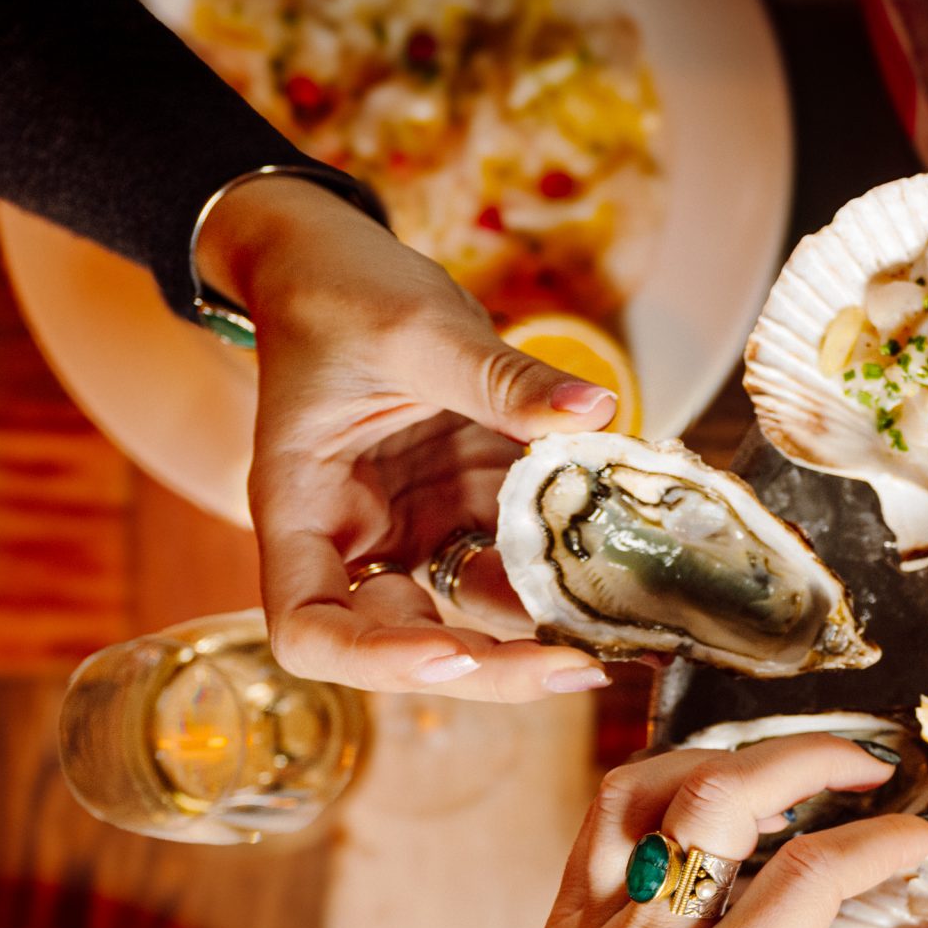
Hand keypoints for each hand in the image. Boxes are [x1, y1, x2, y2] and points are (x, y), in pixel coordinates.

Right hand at [199, 177, 618, 700]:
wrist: (336, 263)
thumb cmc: (341, 293)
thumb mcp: (416, 328)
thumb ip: (501, 378)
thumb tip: (592, 410)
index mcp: (302, 510)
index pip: (309, 631)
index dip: (379, 661)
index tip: (453, 652)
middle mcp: (354, 538)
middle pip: (408, 644)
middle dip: (495, 664)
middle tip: (585, 665)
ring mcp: (410, 529)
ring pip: (474, 609)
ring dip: (543, 625)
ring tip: (626, 630)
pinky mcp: (459, 509)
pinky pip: (513, 555)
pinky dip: (562, 566)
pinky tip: (622, 568)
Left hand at [390, 736, 927, 927]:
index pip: (813, 876)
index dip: (887, 839)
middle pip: (726, 792)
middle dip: (813, 755)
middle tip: (871, 765)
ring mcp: (592, 927)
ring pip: (651, 782)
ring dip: (730, 756)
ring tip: (788, 774)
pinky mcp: (561, 924)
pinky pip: (604, 817)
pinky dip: (663, 782)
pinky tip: (711, 806)